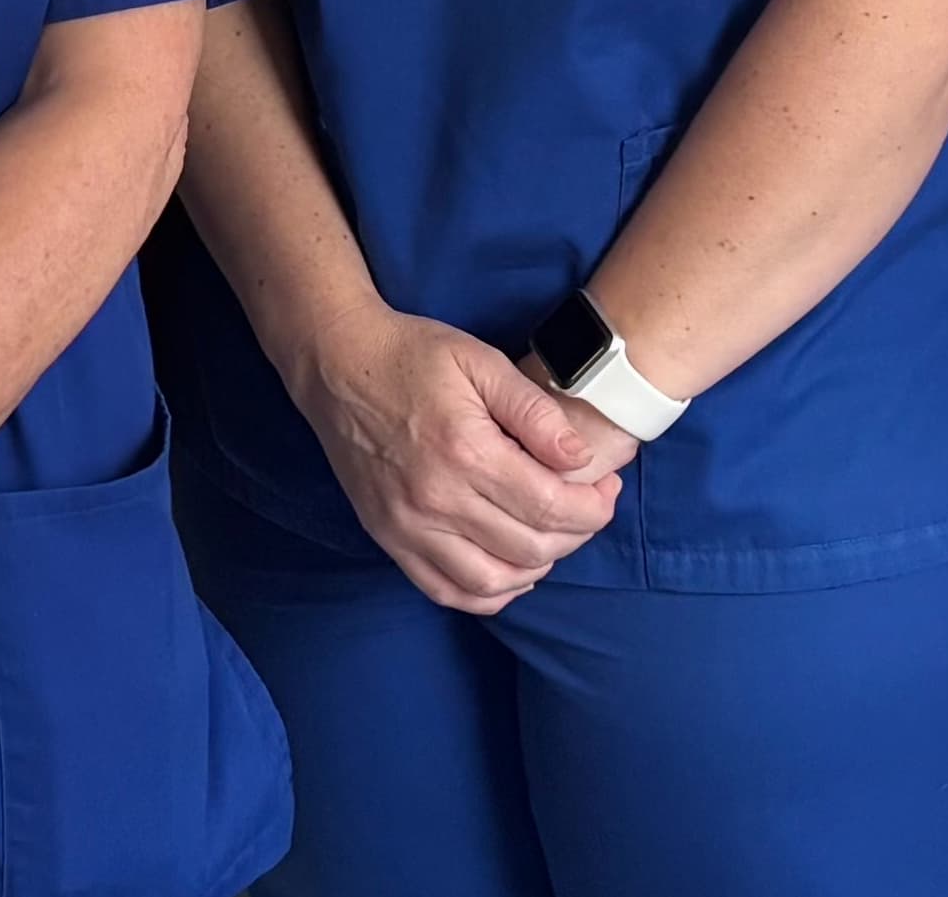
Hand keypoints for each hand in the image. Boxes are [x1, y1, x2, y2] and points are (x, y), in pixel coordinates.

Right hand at [291, 302, 624, 613]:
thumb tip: (581, 459)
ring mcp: (409, 528)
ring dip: (538, 567)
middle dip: (577, 533)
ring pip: (493, 582)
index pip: (550, 506)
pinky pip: (448, 591)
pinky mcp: (390, 540)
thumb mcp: (482, 361)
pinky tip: (511, 568)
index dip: (593, 507)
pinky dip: (489, 592)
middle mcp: (436, 500)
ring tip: (554, 534)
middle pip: (530, 548)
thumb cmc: (414, 355)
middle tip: (591, 506)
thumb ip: (535, 412)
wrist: (339, 366)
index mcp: (465, 451)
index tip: (608, 489)